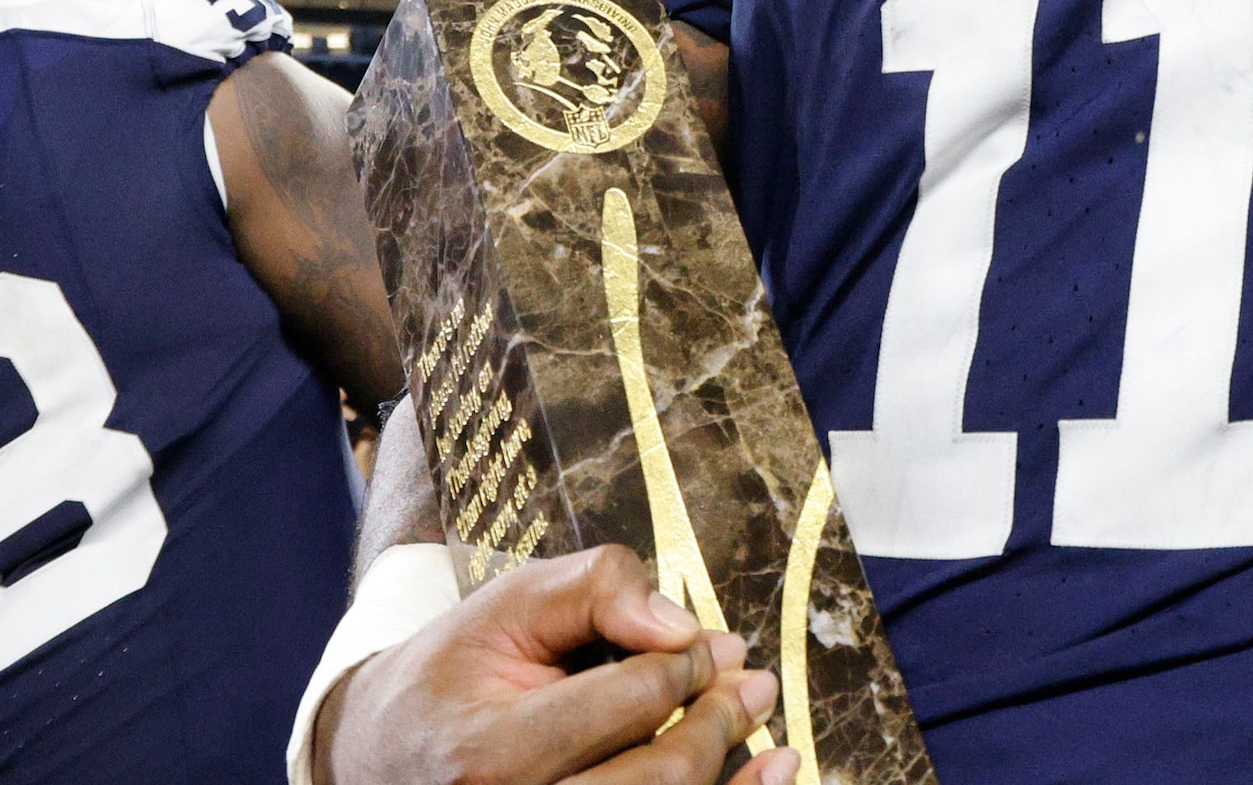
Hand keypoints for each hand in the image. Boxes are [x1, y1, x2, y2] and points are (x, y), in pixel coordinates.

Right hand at [316, 546, 796, 784]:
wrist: (381, 752)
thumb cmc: (456, 669)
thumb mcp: (512, 601)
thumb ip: (599, 590)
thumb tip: (681, 627)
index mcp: (487, 750)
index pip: (628, 703)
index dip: (685, 665)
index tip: (708, 644)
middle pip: (654, 778)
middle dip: (716, 722)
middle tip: (750, 682)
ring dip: (728, 773)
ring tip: (764, 728)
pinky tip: (768, 777)